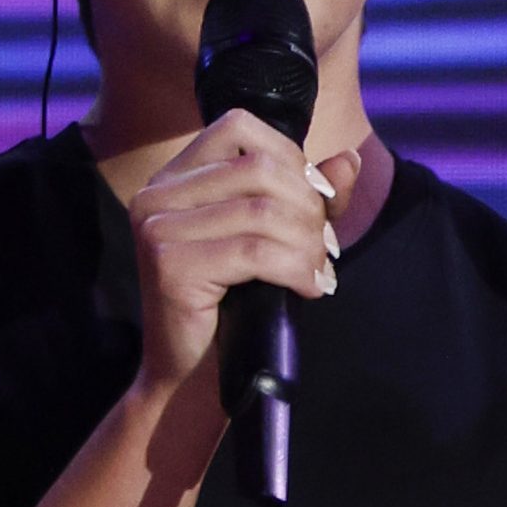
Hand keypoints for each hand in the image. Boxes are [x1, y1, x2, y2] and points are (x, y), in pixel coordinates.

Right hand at [127, 110, 361, 399]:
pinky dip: (295, 268)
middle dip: (307, 207)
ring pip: (262, 211)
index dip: (290, 157)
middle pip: (258, 168)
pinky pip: (255, 252)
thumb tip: (349, 160)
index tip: (316, 203)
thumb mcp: (277, 242)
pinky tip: (308, 288)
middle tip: (323, 249)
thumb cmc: (236, 309)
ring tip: (318, 271)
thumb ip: (309, 199)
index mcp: (174, 178)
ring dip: (307, 243)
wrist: (195, 378)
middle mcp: (156, 193)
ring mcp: (157, 226)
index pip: (239, 127)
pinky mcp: (170, 263)